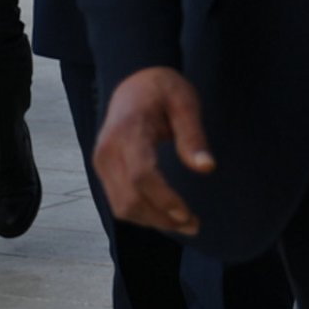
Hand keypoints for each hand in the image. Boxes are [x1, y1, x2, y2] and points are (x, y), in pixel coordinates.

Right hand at [95, 66, 213, 235]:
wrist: (133, 82)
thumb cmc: (163, 89)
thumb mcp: (185, 102)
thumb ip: (193, 135)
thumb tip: (207, 168)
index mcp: (127, 131)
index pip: (142, 175)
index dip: (164, 199)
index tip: (188, 213)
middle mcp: (107, 151)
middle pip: (128, 198)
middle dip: (161, 218)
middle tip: (195, 225)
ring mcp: (101, 162)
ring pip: (120, 206)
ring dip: (152, 221)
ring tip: (185, 224)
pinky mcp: (103, 169)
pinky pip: (118, 200)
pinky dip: (141, 213)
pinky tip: (166, 215)